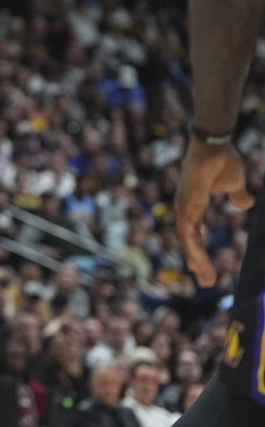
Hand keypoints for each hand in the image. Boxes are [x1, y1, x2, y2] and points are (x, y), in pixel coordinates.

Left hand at [176, 140, 251, 286]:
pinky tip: (194, 262)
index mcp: (194, 205)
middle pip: (188, 241)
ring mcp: (182, 206)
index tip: (200, 269)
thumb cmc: (223, 160)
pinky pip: (185, 231)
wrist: (216, 144)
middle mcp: (185, 208)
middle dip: (197, 262)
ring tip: (203, 278)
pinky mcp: (185, 204)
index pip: (194, 233)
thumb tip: (244, 204)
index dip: (197, 251)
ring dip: (194, 259)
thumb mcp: (234, 184)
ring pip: (185, 240)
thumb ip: (237, 196)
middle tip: (205, 282)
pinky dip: (190, 247)